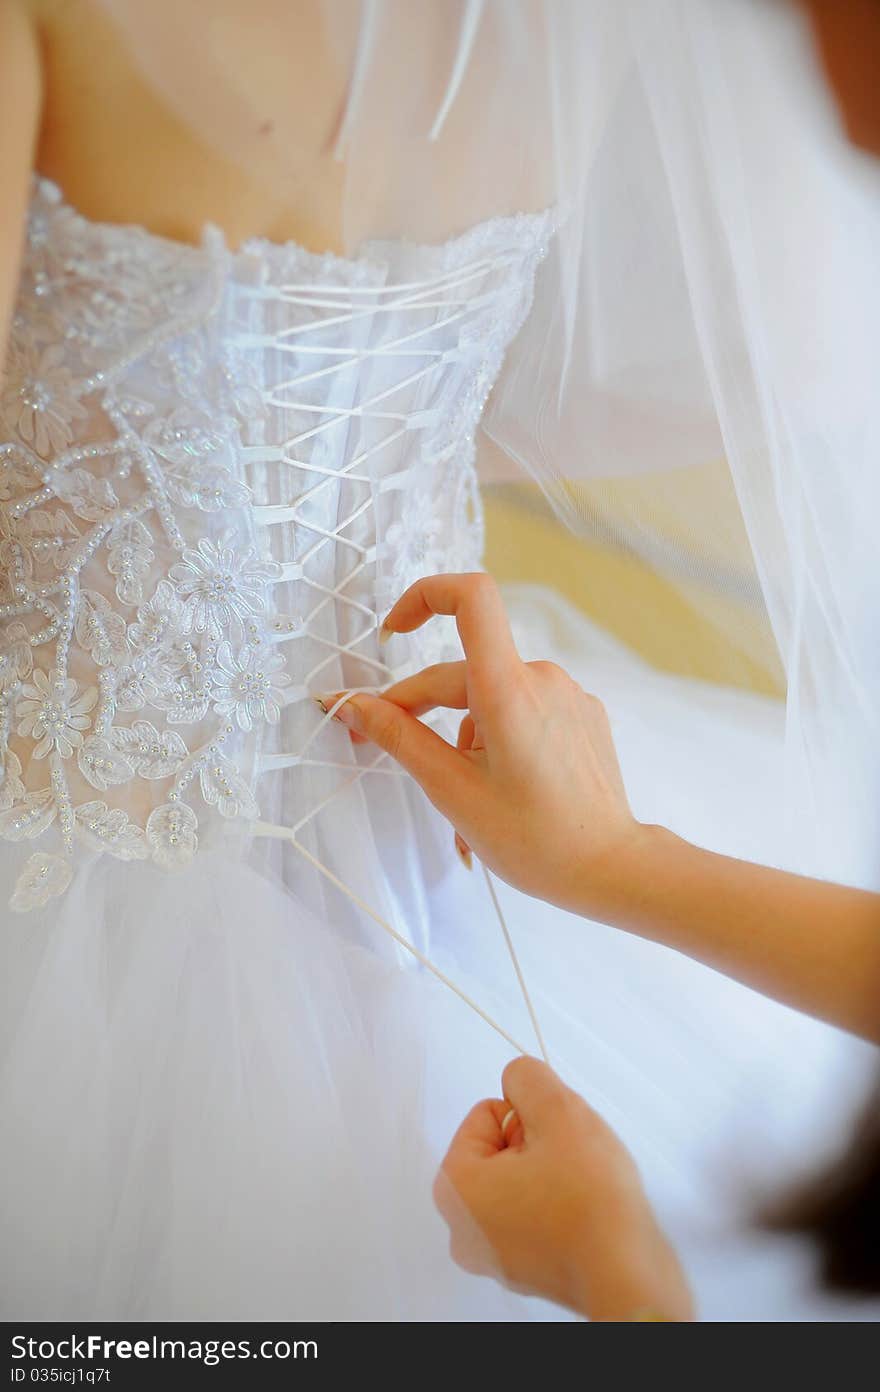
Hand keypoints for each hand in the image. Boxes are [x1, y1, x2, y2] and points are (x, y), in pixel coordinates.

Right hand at [323, 573, 647, 915]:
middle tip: (384, 752)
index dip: (425, 597)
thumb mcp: (451, 789)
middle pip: (462, 673)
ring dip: (463, 741)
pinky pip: (524, 713)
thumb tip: (350, 704)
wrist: (610, 868)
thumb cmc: (534, 839)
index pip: (471, 597)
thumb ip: (398, 737)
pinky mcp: (582, 715)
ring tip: (462, 809)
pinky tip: (496, 794)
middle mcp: (543, 678)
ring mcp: (567, 695)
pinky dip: (499, 744)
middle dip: (421, 712)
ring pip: (491, 700)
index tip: (393, 632)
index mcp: (508, 689)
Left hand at [434, 1057, 692, 1320]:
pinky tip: (587, 1213)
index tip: (556, 1139)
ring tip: (583, 1188)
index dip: (529, 1115)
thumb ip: (528, 1078)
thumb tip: (519, 1078)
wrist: (629, 1277)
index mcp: (455, 1187)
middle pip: (502, 1148)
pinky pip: (539, 1214)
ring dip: (554, 1172)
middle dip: (540, 1144)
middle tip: (572, 1162)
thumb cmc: (590, 1203)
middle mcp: (463, 1228)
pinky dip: (562, 1205)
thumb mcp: (558, 1111)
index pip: (487, 1113)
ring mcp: (494, 1256)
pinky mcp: (527, 1271)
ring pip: (524, 1180)